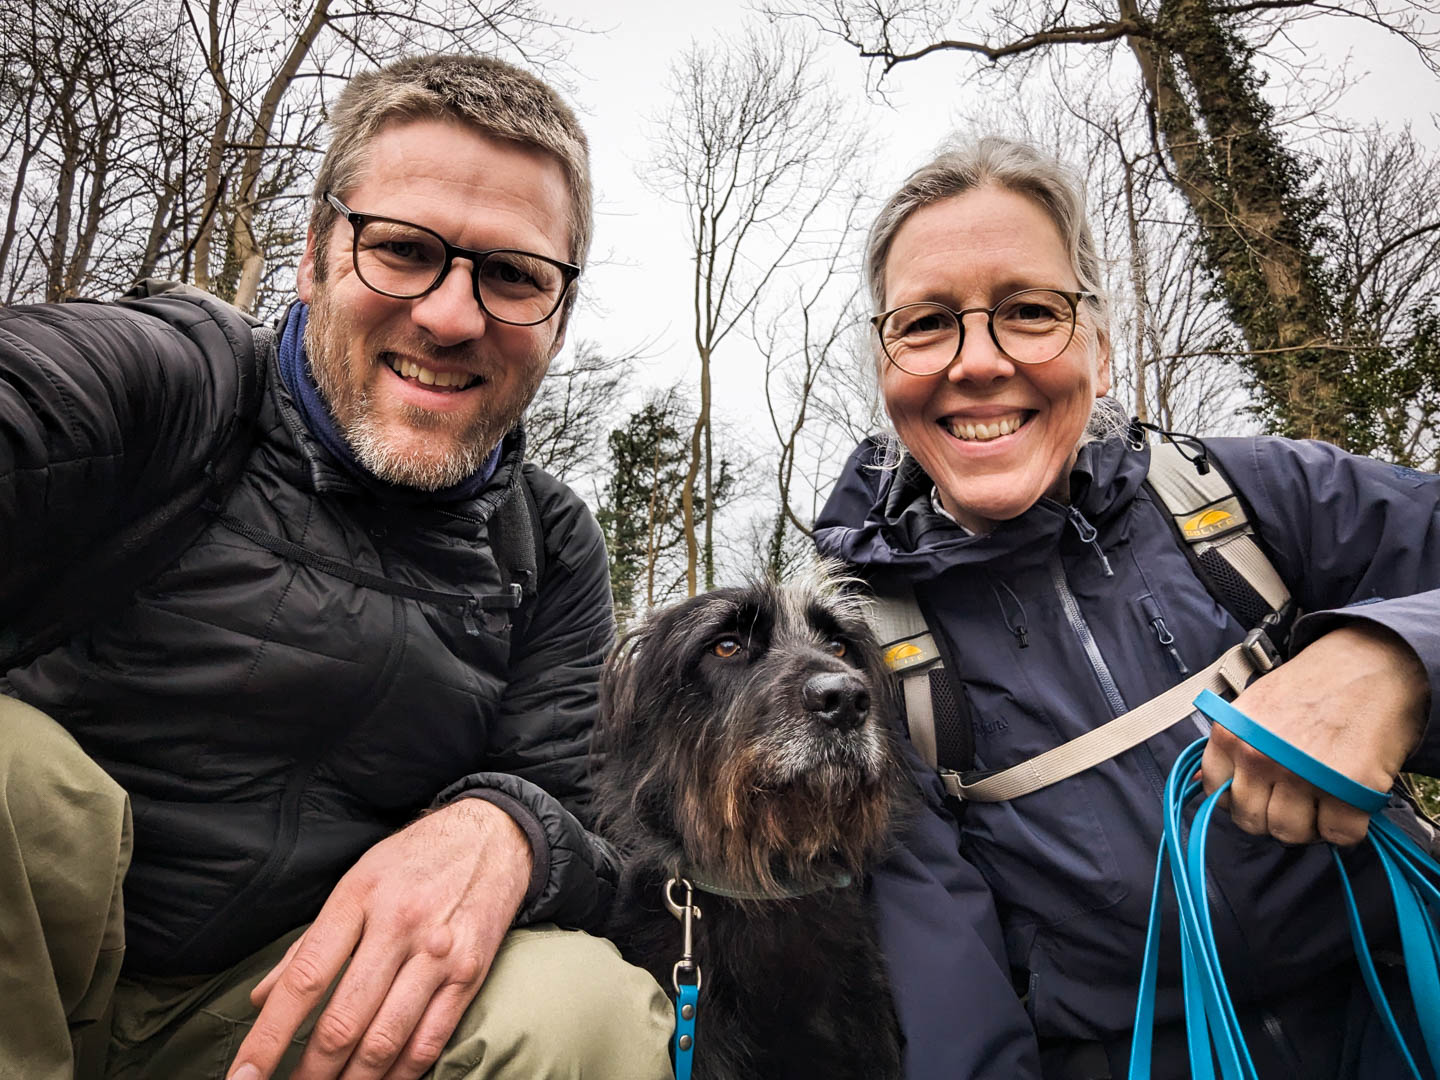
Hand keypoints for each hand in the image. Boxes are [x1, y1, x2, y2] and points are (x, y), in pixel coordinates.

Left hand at [227, 797, 532, 1079]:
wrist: (494, 835)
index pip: (304, 980)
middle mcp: (398, 925)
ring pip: (385, 1042)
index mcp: (358, 898)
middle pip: (343, 1021)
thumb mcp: (355, 882)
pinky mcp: (471, 973)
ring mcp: (439, 952)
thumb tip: (261, 1000)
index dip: (268, 1037)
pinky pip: (430, 1041)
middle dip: (309, 1073)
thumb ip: (309, 944)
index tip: (242, 1077)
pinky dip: (400, 1075)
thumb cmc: (414, 860)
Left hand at [1200, 624, 1428, 845]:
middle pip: (1252, 821)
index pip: (1215, 792)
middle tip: (1293, 798)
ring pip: (1290, 833)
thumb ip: (1230, 745)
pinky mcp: (1348, 789)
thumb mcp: (1254, 706)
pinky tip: (1348, 802)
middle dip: (1272, 815)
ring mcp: (1302, 775)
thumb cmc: (1312, 685)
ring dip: (1308, 825)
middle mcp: (1259, 757)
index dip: (1239, 797)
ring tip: (1321, 798)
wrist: (1371, 663)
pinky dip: (1346, 827)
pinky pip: (1338, 834)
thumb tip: (1201, 782)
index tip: (1260, 790)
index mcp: (1232, 734)